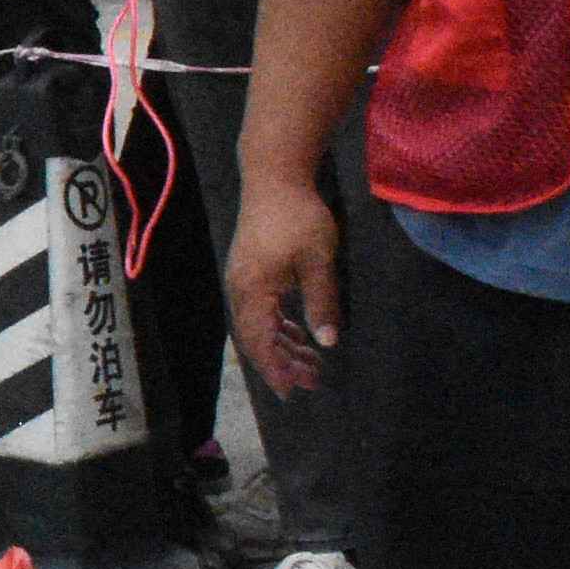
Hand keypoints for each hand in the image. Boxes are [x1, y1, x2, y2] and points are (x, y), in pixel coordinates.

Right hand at [229, 183, 341, 398]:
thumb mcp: (318, 260)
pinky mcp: (251, 272)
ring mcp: (243, 281)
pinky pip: (261, 310)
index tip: (294, 392)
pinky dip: (280, 326)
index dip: (276, 369)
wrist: (275, 176)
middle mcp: (240, 290)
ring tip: (311, 363)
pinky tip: (299, 334)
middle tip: (313, 382)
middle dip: (282, 363)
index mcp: (253, 291)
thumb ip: (322, 302)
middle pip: (257, 338)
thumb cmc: (298, 216)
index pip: (261, 341)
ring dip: (283, 346)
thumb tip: (329, 342)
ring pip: (259, 325)